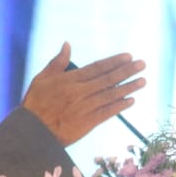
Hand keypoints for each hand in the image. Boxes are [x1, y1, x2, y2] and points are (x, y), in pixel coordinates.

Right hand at [22, 42, 146, 145]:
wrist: (32, 132)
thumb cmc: (35, 104)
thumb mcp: (42, 78)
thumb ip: (57, 62)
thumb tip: (67, 44)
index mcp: (70, 80)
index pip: (97, 68)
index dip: (114, 61)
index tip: (128, 56)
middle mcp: (80, 92)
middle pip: (108, 79)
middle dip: (127, 71)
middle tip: (142, 64)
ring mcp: (85, 108)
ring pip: (110, 95)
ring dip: (128, 87)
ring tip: (143, 80)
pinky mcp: (87, 123)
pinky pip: (107, 112)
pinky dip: (120, 106)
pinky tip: (131, 100)